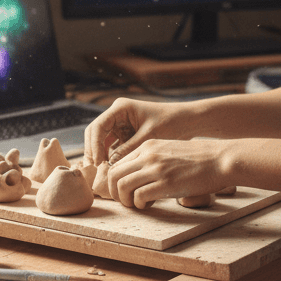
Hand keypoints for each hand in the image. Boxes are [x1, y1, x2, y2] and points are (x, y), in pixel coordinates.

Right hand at [84, 97, 200, 165]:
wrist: (187, 121)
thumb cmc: (171, 124)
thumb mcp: (148, 137)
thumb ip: (128, 149)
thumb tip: (110, 166)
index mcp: (120, 108)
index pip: (98, 126)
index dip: (95, 145)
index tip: (98, 163)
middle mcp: (117, 114)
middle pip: (95, 132)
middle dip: (93, 150)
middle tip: (95, 170)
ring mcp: (120, 123)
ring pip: (101, 140)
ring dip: (100, 154)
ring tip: (103, 172)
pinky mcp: (125, 133)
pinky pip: (111, 145)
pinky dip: (110, 156)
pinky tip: (113, 169)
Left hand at [107, 138, 229, 208]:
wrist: (220, 159)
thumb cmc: (198, 159)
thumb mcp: (169, 151)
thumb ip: (152, 160)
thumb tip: (138, 178)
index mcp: (147, 146)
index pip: (116, 164)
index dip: (116, 181)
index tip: (125, 191)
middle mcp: (147, 155)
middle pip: (113, 175)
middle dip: (115, 192)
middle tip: (125, 201)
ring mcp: (156, 168)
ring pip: (122, 185)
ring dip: (125, 200)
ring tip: (137, 205)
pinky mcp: (166, 182)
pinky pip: (139, 196)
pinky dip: (140, 204)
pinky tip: (149, 205)